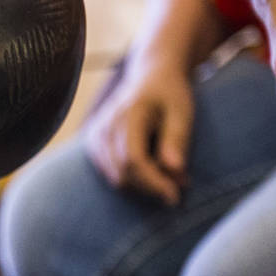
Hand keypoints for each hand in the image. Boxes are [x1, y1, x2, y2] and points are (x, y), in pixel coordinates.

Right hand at [84, 63, 192, 202]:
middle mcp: (105, 126)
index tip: (175, 197)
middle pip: (122, 174)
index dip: (153, 183)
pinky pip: (110, 174)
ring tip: (167, 174)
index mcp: (128, 115)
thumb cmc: (170, 95)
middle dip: (151, 187)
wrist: (150, 77)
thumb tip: (174, 170)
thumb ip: (176, 140)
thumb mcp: (182, 112)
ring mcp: (95, 136)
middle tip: (179, 184)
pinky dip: (132, 179)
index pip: (133, 160)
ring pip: (115, 178)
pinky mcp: (93, 144)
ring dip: (142, 186)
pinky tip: (151, 168)